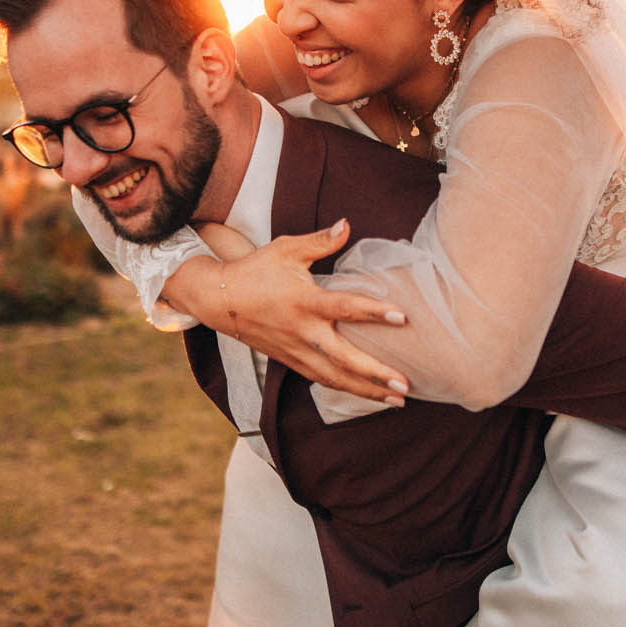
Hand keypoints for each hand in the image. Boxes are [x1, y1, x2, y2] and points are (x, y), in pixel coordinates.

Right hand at [185, 220, 410, 404]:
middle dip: (376, 375)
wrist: (219, 301)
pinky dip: (348, 390)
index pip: (345, 308)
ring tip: (398, 402)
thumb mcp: (286, 249)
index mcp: (305, 302)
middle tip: (406, 385)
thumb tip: (347, 224)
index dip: (374, 312)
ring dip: (367, 391)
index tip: (402, 317)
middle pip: (344, 359)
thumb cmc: (255, 270)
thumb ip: (320, 241)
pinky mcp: (291, 361)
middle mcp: (303, 332)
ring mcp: (296, 351)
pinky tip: (370, 396)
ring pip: (335, 378)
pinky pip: (323, 380)